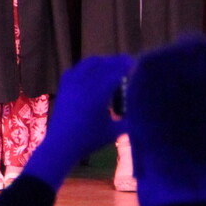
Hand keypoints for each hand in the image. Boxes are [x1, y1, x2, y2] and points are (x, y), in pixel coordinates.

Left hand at [25, 54, 136, 184]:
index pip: (114, 73)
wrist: (62, 144)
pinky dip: (85, 67)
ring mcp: (72, 84)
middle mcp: (84, 86)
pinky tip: (91, 71)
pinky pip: (75, 70)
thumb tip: (144, 111)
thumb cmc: (89, 140)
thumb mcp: (113, 132)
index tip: (134, 63)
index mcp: (98, 96)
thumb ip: (129, 121)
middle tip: (126, 62)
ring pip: (88, 64)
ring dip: (101, 61)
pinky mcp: (63, 87)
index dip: (125, 66)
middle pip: (102, 65)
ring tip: (110, 64)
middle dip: (116, 61)